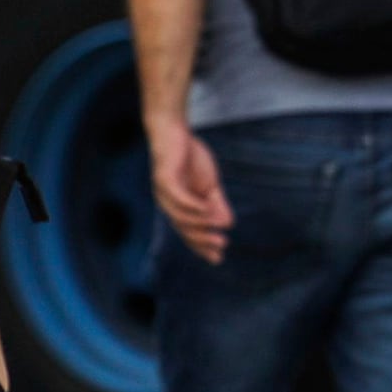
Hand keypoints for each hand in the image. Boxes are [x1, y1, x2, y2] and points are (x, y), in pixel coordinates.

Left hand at [149, 123, 231, 263]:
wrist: (174, 132)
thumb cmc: (189, 158)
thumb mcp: (209, 185)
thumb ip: (216, 204)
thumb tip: (228, 224)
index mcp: (177, 207)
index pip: (189, 232)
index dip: (202, 246)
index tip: (218, 259)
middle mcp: (167, 204)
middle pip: (184, 229)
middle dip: (202, 240)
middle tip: (221, 246)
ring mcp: (163, 192)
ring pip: (181, 217)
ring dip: (200, 226)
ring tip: (219, 232)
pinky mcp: (164, 178)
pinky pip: (178, 198)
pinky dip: (192, 207)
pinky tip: (207, 211)